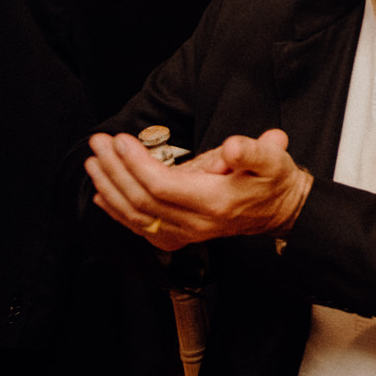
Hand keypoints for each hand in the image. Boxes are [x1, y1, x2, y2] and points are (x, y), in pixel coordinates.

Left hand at [84, 128, 312, 251]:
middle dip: (115, 170)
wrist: (281, 210)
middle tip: (99, 142)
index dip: (136, 163)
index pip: (162, 186)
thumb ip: (253, 151)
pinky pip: (140, 227)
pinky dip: (116, 211)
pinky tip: (101, 195)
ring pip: (135, 216)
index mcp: (215, 202)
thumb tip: (232, 148)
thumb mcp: (273, 158)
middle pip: (141, 201)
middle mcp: (196, 224)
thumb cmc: (274, 180)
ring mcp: (186, 233)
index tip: (121, 140)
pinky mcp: (180, 235)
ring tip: (93, 162)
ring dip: (109, 188)